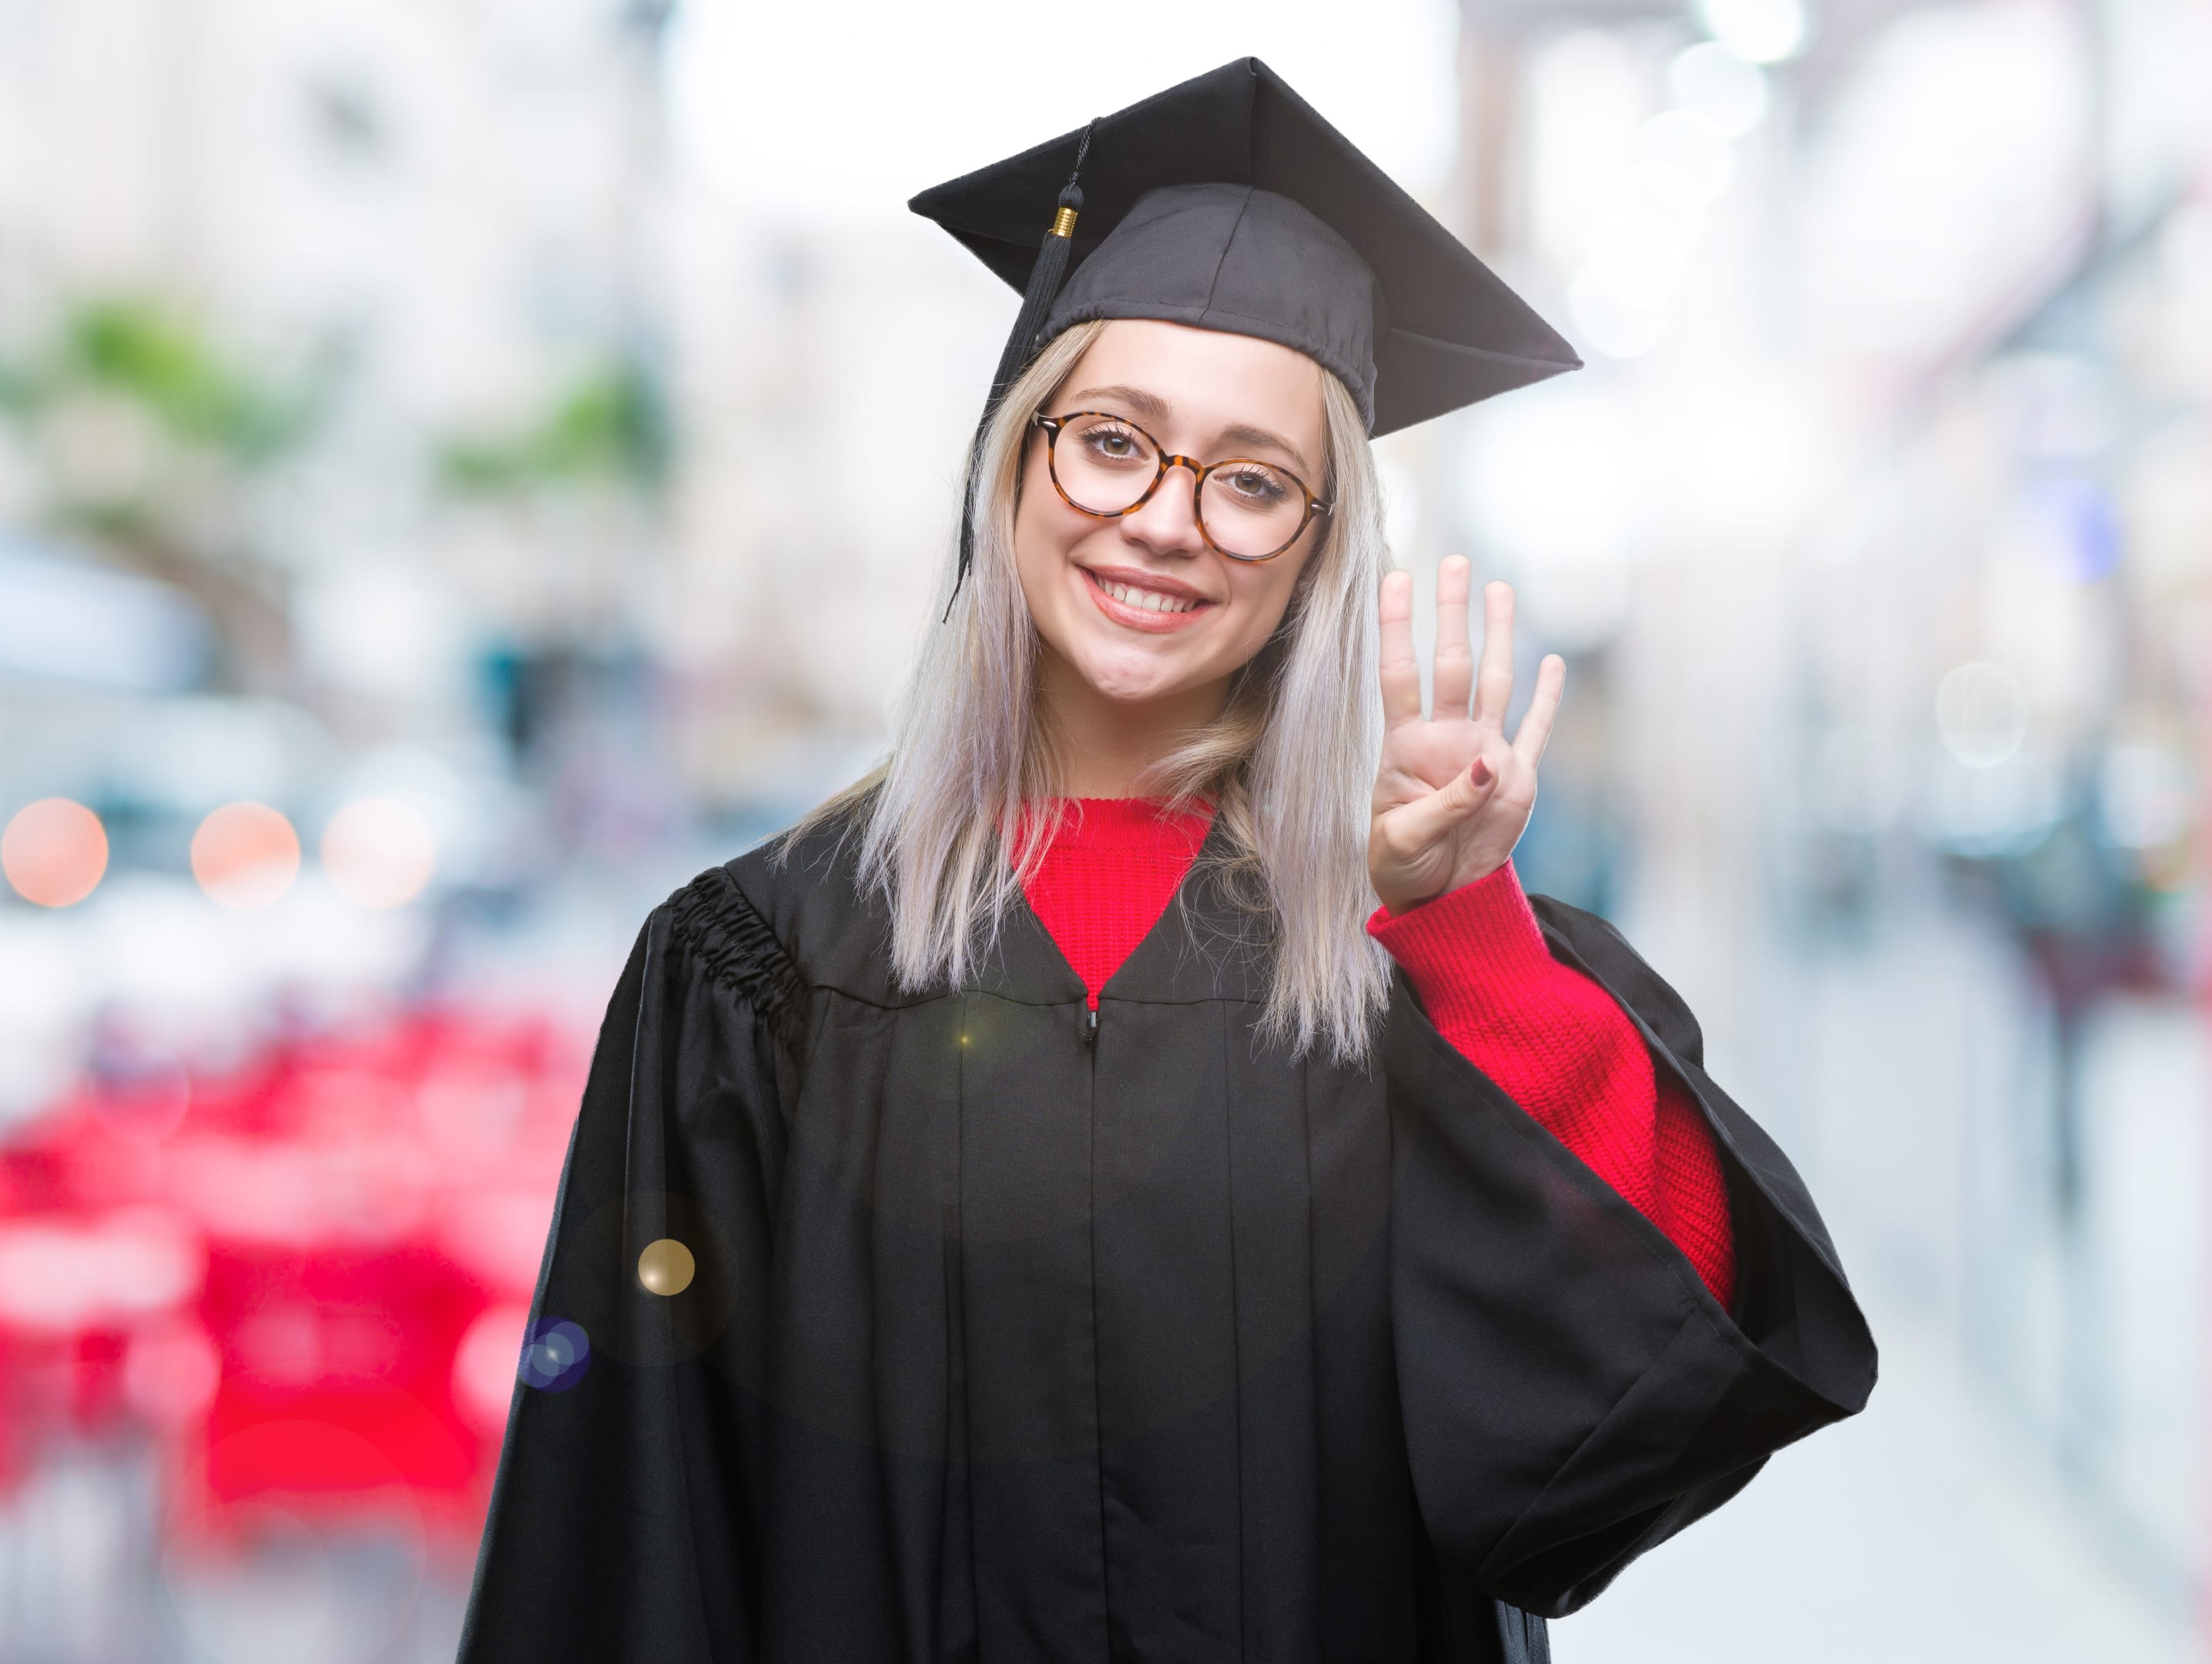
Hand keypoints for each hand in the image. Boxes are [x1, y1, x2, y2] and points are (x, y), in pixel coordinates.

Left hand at [1369, 559, 1563, 914]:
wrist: (1438, 899)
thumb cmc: (1403, 866)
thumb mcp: (1406, 841)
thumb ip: (1446, 802)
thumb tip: (1487, 761)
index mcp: (1406, 748)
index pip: (1400, 674)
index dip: (1396, 628)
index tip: (1395, 580)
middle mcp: (1446, 738)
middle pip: (1452, 662)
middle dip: (1454, 612)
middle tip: (1456, 561)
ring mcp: (1483, 753)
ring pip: (1494, 681)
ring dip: (1498, 635)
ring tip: (1499, 589)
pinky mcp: (1517, 779)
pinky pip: (1535, 729)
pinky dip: (1547, 697)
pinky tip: (1551, 662)